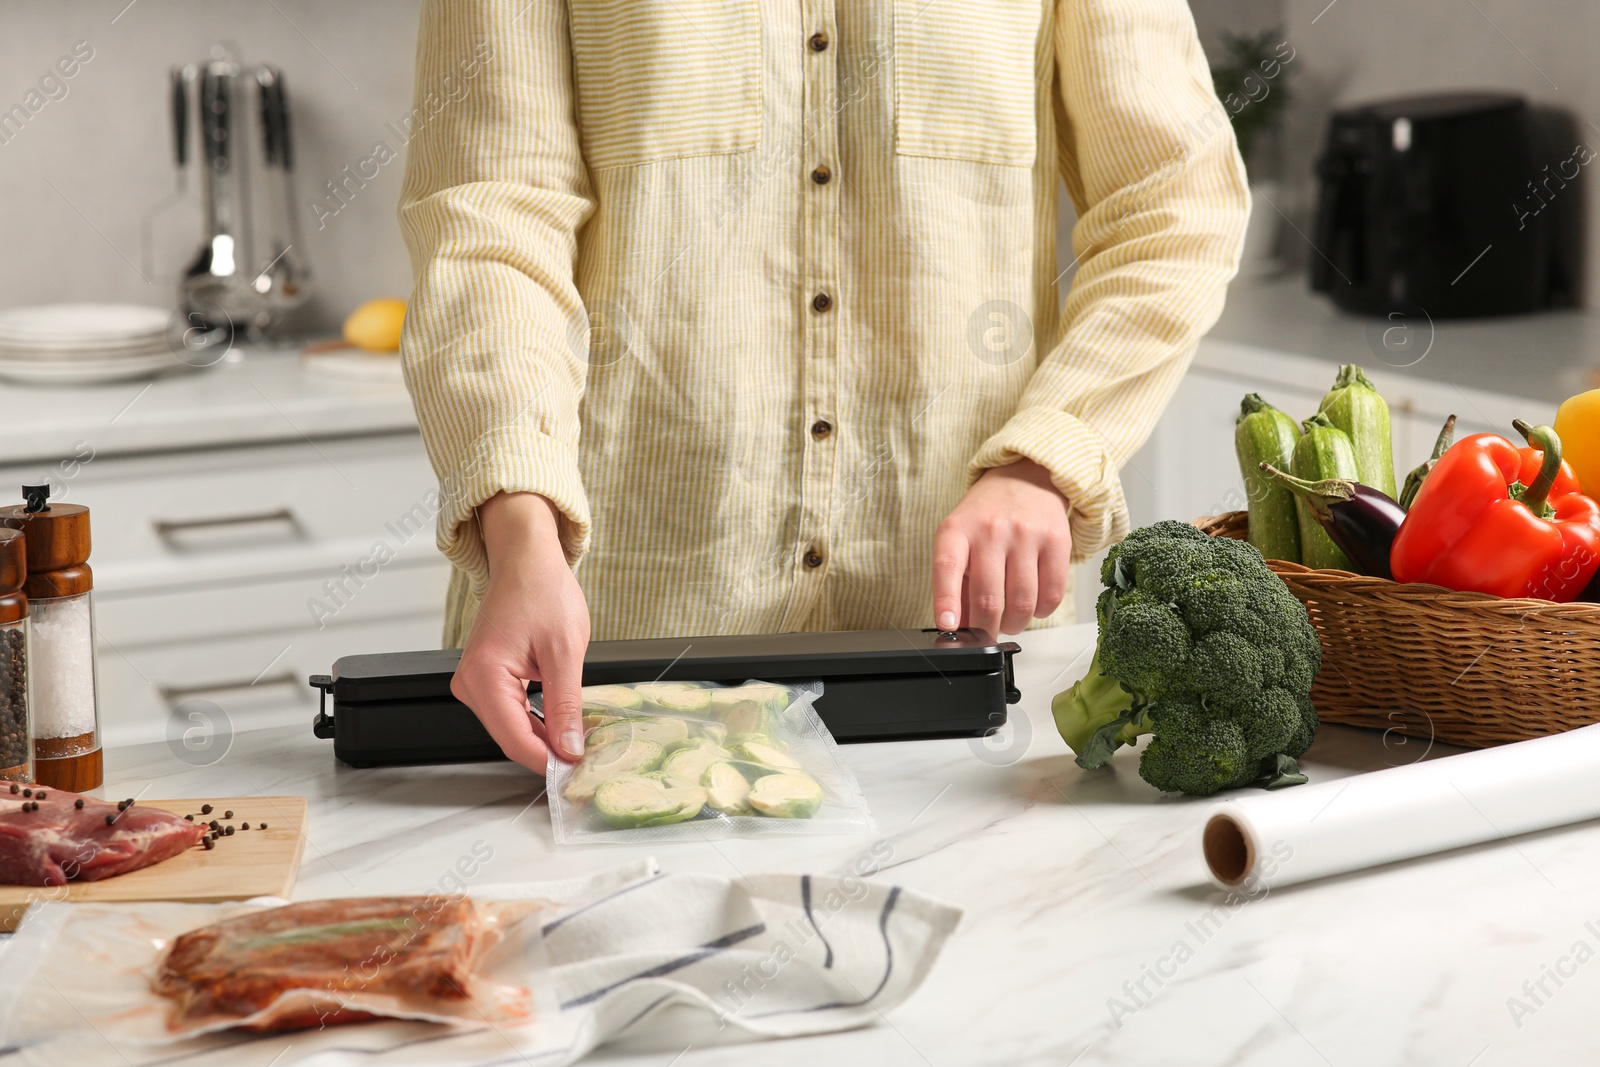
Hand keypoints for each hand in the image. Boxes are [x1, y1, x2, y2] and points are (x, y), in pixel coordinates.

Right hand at [451, 492, 590, 770]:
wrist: (526, 559)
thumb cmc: (541, 590)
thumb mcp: (565, 651)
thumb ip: (566, 705)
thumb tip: (570, 747)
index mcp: (484, 676)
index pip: (516, 740)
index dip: (549, 762)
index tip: (579, 773)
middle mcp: (470, 683)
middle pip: (511, 738)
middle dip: (549, 752)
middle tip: (587, 761)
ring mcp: (475, 682)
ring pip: (512, 728)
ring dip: (545, 738)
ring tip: (580, 742)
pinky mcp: (486, 679)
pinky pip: (511, 712)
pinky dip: (537, 721)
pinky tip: (562, 724)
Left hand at [932, 458, 1072, 635]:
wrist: (1027, 477)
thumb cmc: (987, 516)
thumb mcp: (960, 539)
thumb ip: (956, 583)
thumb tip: (958, 627)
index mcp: (957, 530)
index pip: (947, 568)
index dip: (946, 601)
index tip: (948, 626)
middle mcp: (990, 530)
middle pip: (988, 598)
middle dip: (986, 630)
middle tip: (986, 635)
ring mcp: (1025, 534)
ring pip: (1022, 603)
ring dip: (1015, 624)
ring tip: (1011, 621)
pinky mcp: (1057, 541)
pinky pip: (1052, 594)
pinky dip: (1041, 612)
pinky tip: (1033, 606)